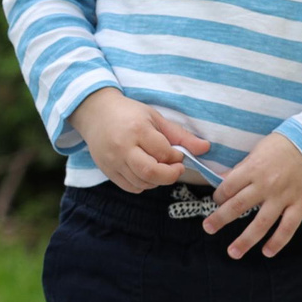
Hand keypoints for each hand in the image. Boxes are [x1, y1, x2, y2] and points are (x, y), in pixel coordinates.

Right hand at [69, 89, 211, 193]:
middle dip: (170, 175)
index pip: (164, 152)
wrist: (95, 113)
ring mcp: (113, 161)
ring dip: (158, 180)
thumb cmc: (129, 114)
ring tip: (159, 167)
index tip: (179, 153)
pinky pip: (130, 187)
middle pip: (151, 173)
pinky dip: (143, 184)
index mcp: (137, 130)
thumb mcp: (155, 118)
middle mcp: (123, 148)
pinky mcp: (107, 171)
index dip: (177, 157)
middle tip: (176, 168)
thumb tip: (206, 149)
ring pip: (142, 183)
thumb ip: (181, 136)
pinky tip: (145, 172)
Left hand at [204, 134, 301, 257]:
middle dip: (220, 219)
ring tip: (233, 252)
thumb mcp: (258, 150)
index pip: (228, 187)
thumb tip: (222, 180)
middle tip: (208, 229)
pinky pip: (287, 227)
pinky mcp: (300, 205)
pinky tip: (267, 252)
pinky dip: (277, 242)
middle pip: (238, 206)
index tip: (216, 201)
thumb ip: (241, 168)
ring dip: (245, 240)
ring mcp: (283, 197)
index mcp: (253, 169)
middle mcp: (266, 185)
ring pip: (261, 223)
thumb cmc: (284, 146)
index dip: (218, 196)